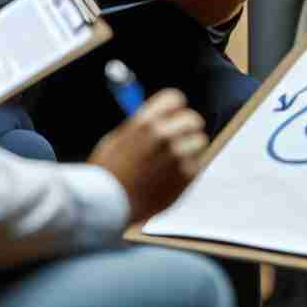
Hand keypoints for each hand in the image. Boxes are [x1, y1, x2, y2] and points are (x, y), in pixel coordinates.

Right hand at [87, 88, 209, 219]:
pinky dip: (188, 169)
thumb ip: (140, 127)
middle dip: (185, 128)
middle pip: (192, 119)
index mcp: (145, 122)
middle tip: (178, 139)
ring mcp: (177, 156)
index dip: (173, 109)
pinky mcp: (186, 176)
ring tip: (173, 162)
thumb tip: (158, 118)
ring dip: (190, 148)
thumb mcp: (116, 141)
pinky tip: (171, 178)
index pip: (175, 99)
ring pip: (200, 141)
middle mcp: (164, 135)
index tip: (171, 117)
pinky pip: (197, 164)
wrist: (107, 207)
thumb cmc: (106, 175)